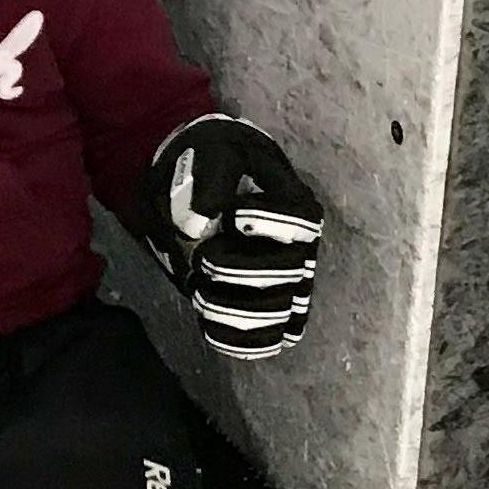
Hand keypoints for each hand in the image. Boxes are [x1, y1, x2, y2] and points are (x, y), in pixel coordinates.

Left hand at [138, 115, 325, 361]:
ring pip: (277, 314)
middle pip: (287, 277)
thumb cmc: (209, 160)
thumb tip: (201, 225)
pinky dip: (237, 338)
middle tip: (203, 255)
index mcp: (295, 207)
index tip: (232, 216)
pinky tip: (209, 321)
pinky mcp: (256, 303)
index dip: (265, 224)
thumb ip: (211, 180)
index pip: (298, 225)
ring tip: (201, 287)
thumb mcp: (214, 151)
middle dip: (236, 271)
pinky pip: (263, 337)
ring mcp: (281, 281)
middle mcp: (296, 248)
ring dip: (232, 308)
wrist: (190, 179)